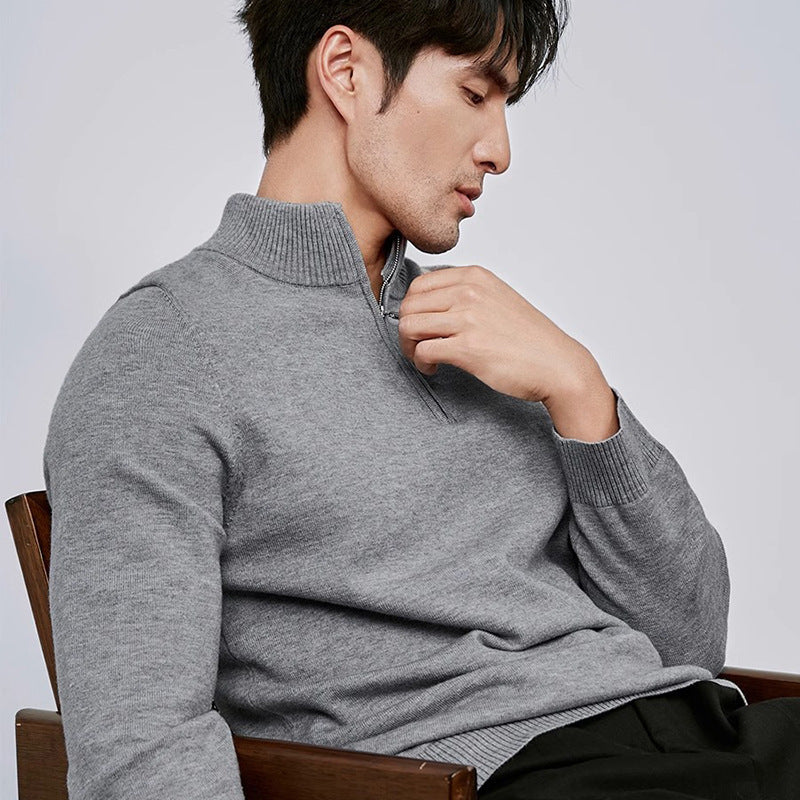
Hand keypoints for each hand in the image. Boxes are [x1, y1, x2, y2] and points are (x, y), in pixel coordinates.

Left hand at [397, 264, 604, 408]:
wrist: (557, 364)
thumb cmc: (528, 338)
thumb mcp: (497, 298)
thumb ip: (466, 294)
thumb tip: (429, 303)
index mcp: (475, 276)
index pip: (419, 284)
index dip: (411, 308)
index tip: (420, 326)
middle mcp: (469, 292)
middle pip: (409, 305)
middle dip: (406, 329)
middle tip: (416, 346)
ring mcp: (468, 318)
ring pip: (409, 326)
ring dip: (409, 346)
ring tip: (423, 358)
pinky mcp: (467, 347)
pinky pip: (423, 350)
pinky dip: (421, 362)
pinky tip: (433, 368)